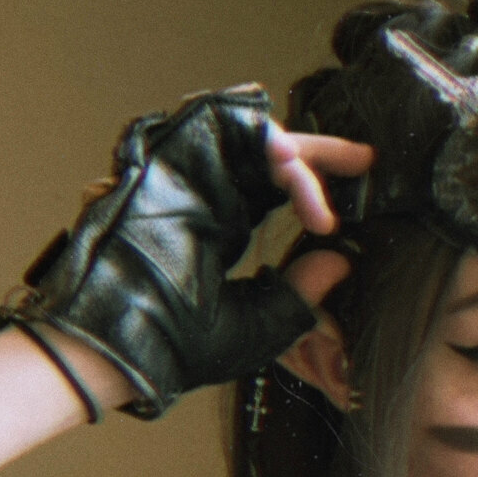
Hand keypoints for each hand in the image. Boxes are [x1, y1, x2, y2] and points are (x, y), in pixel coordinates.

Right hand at [0, 88, 373, 418]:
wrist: (117, 346)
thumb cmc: (174, 348)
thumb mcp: (258, 325)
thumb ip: (299, 295)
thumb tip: (340, 262)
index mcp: (221, 231)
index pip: (274, 192)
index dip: (313, 188)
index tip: (352, 201)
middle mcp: (205, 196)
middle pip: (267, 154)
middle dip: (318, 154)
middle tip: (360, 160)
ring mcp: (185, 176)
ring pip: (248, 137)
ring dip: (293, 155)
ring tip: (317, 194)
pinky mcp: (171, 161)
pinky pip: (222, 128)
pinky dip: (260, 139)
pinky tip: (290, 166)